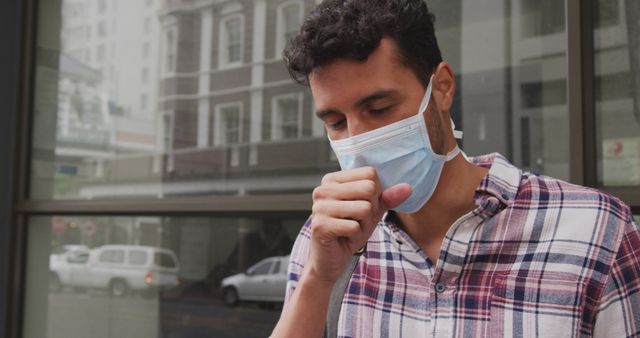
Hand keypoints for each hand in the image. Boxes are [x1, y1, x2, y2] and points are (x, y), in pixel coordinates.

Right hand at [306, 167, 410, 283]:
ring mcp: (320, 207)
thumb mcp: (371, 212)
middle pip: (369, 188)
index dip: (375, 194)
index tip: (361, 206)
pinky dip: (355, 235)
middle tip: (357, 220)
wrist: (330, 259)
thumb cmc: (349, 231)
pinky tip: (344, 237)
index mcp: (333, 180)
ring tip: (350, 228)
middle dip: (371, 209)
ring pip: (364, 208)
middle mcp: (323, 190)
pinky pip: (354, 227)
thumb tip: (407, 188)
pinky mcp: (320, 225)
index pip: (370, 174)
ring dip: (363, 224)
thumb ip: (387, 198)